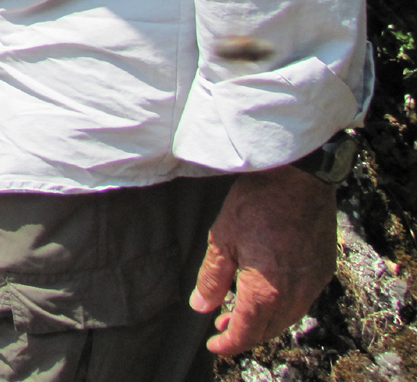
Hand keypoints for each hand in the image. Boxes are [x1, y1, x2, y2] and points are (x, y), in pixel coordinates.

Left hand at [189, 164, 337, 355]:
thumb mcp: (222, 240)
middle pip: (268, 330)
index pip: (247, 333)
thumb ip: (212, 278)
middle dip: (245, 334)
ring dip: (264, 321)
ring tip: (242, 313)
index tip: (214, 346)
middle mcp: (294, 295)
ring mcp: (312, 283)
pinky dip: (282, 306)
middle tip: (223, 329)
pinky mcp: (323, 269)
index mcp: (266, 292)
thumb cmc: (256, 204)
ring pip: (287, 317)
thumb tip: (201, 306)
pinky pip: (302, 300)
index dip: (229, 344)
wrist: (298, 179)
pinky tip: (268, 295)